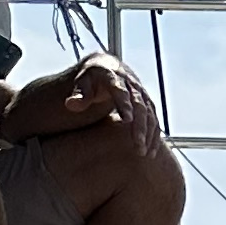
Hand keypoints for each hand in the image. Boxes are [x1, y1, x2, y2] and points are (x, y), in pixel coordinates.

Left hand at [6, 54, 162, 156]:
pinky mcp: (145, 102)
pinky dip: (153, 135)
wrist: (97, 73)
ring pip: (150, 112)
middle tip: (137, 145)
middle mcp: (127, 78)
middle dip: (140, 124)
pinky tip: (150, 152)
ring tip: (143, 153)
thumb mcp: (77, 85)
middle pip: (139, 101)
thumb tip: (72, 104)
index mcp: (109, 70)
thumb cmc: (83, 82)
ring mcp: (139, 90)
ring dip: (148, 133)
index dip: (125, 103)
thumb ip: (78, 94)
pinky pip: (153, 119)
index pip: (119, 86)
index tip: (127, 120)